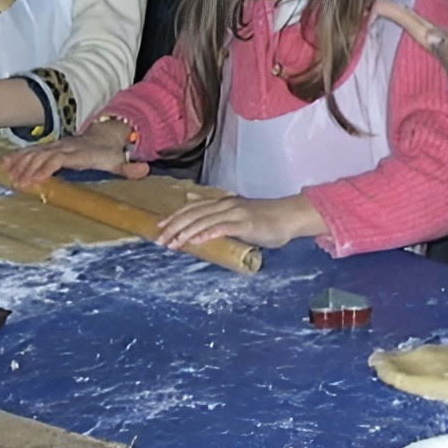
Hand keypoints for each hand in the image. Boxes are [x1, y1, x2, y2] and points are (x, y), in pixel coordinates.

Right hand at [2, 120, 145, 186]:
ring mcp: (56, 145)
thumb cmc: (111, 153)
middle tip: (16, 183)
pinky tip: (4, 164)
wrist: (106, 134)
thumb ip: (130, 168)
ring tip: (6, 175)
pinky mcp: (50, 147)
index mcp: (80, 152)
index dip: (47, 167)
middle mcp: (65, 146)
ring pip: (34, 152)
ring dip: (19, 163)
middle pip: (43, 155)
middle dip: (28, 168)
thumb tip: (145, 169)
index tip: (36, 179)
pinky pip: (31, 150)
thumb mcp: (121, 161)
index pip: (60, 158)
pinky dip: (17, 156)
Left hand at [153, 191, 324, 252]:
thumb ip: (221, 215)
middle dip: (174, 226)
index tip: (159, 227)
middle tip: (160, 240)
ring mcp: (234, 213)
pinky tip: (195, 241)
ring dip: (186, 233)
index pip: (193, 208)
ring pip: (204, 221)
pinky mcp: (244, 224)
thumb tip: (202, 216)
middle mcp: (225, 205)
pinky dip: (206, 233)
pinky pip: (221, 228)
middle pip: (193, 214)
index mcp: (222, 203)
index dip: (175, 217)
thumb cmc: (265, 219)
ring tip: (173, 244)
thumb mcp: (238, 213)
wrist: (289, 217)